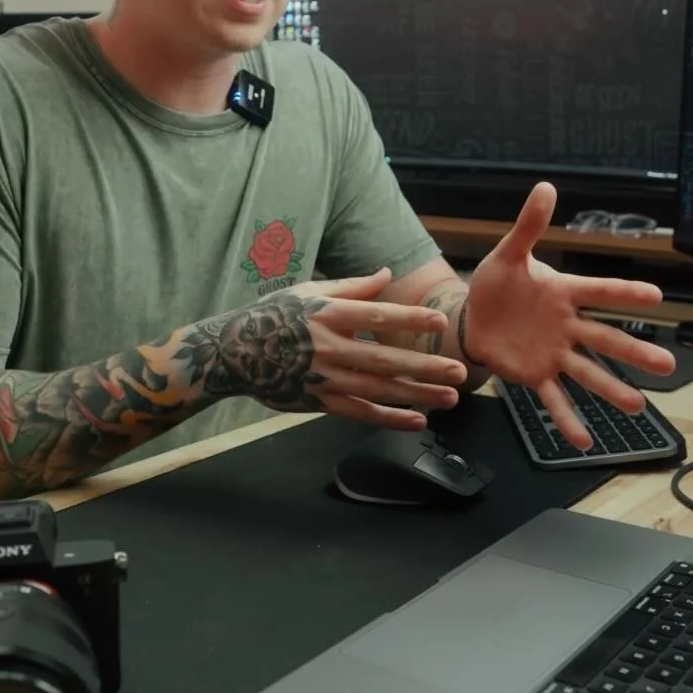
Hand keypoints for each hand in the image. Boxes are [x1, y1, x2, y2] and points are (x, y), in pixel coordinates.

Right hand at [198, 268, 466, 428]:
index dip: (410, 318)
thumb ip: (352, 286)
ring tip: (449, 398)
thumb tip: (387, 272)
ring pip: (377, 389)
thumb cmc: (274, 316)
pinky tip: (416, 420)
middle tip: (458, 371)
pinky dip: (389, 418)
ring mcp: (324, 378)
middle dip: (425, 366)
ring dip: (416, 395)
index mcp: (328, 315)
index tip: (440, 320)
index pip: (377, 316)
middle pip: (385, 359)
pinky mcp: (319, 402)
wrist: (233, 353)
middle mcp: (328, 347)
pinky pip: (360, 412)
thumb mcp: (309, 292)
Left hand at [462, 182, 676, 450]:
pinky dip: (567, 420)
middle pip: (604, 340)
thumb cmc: (497, 284)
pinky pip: (553, 399)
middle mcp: (566, 326)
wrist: (473, 316)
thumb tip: (546, 187)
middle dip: (634, 352)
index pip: (599, 291)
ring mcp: (554, 354)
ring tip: (636, 407)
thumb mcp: (508, 254)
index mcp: (563, 293)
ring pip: (587, 373)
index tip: (656, 296)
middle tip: (667, 365)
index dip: (625, 293)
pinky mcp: (534, 376)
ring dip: (611, 391)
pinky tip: (584, 441)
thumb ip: (529, 226)